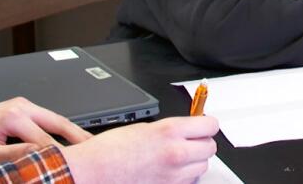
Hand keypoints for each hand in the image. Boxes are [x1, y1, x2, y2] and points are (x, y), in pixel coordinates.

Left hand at [0, 97, 91, 166]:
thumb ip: (13, 154)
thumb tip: (41, 155)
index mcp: (14, 116)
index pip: (45, 140)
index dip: (61, 155)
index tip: (72, 166)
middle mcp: (22, 106)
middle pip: (59, 122)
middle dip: (78, 136)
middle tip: (95, 148)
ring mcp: (23, 105)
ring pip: (55, 118)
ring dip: (71, 131)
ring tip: (87, 143)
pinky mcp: (21, 107)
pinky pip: (46, 118)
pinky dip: (59, 128)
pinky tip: (68, 137)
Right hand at [62, 116, 218, 183]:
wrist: (91, 172)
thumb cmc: (109, 150)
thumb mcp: (145, 127)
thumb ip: (173, 128)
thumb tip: (189, 129)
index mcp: (170, 131)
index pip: (211, 125)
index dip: (206, 125)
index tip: (202, 127)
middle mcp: (176, 153)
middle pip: (210, 147)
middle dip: (201, 144)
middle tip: (189, 143)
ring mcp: (173, 175)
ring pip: (202, 167)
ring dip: (193, 162)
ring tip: (176, 159)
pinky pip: (188, 182)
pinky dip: (183, 177)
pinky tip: (168, 172)